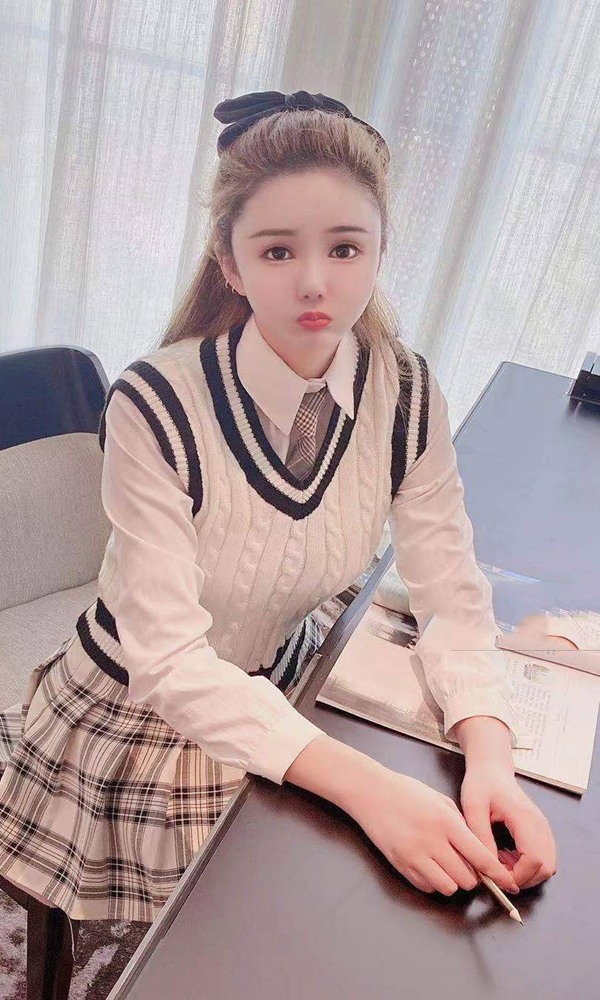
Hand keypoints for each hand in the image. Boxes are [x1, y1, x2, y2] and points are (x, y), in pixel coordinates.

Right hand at [346, 768, 519, 896]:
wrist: (371, 793)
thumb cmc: (406, 792)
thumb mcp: (440, 800)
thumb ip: (460, 825)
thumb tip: (477, 850)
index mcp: (446, 822)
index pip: (480, 856)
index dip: (496, 873)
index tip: (506, 882)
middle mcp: (432, 842)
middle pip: (466, 878)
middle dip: (472, 876)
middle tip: (468, 865)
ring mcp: (414, 856)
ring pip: (448, 887)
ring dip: (453, 881)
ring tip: (448, 865)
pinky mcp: (400, 865)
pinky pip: (427, 887)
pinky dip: (434, 882)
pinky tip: (430, 866)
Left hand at [460, 763, 557, 889]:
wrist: (491, 768)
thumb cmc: (481, 784)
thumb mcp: (473, 809)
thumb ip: (481, 838)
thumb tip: (488, 867)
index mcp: (524, 818)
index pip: (534, 859)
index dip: (518, 876)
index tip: (497, 877)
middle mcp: (540, 824)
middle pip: (546, 868)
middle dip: (523, 878)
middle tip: (498, 871)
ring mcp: (543, 827)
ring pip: (548, 865)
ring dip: (527, 872)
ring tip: (501, 860)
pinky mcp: (540, 830)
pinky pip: (544, 857)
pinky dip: (529, 865)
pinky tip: (508, 855)